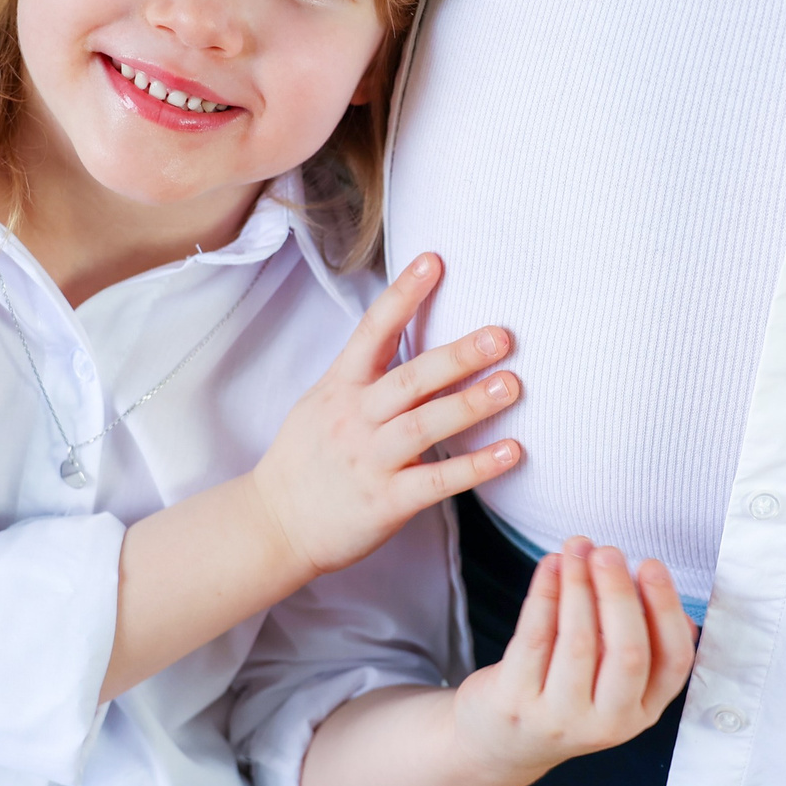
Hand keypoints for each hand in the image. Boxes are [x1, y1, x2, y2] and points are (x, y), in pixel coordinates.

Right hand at [248, 253, 521, 580]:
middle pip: (409, 379)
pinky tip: (511, 452)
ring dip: (470, 404)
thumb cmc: (306, 460)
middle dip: (456, 355)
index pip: (372, 330)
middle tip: (501, 335)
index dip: (403, 295)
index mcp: (340, 387)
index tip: (434, 261)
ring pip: (424, 426)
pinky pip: (436, 481)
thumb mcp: (322, 403)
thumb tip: (406, 332)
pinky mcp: (386, 501)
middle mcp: (355, 418)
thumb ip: (363, 373)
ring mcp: (370, 460)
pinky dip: (475, 466)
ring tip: (511, 385)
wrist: (274, 524)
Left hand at [450, 538, 692, 785]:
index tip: (651, 565)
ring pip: (578, 641)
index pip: (673, 662)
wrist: (502, 743)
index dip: (666, 610)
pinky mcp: (516, 703)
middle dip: (619, 593)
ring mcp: (559, 718)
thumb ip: (641, 642)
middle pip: (628, 653)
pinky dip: (544, 594)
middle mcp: (607, 724)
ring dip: (578, 585)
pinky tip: (549, 566)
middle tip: (609, 552)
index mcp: (642, 712)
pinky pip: (534, 638)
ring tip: (577, 547)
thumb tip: (656, 587)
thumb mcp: (613, 684)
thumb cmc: (566, 696)